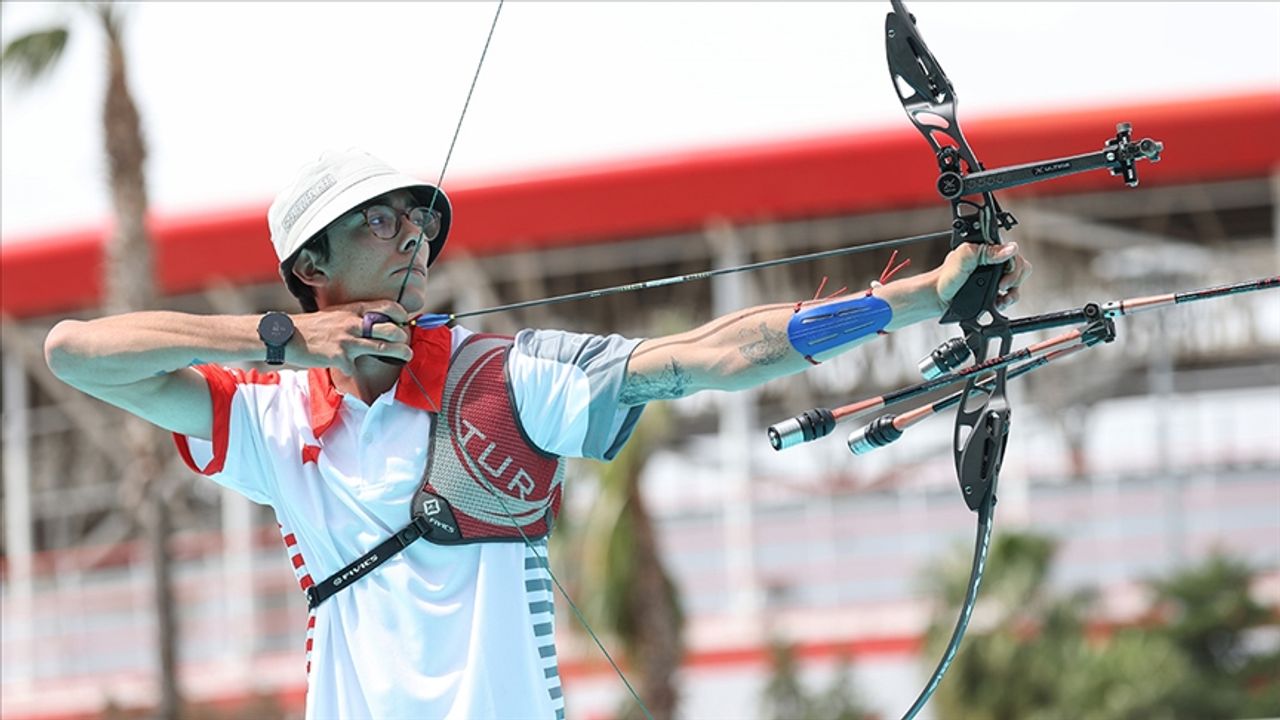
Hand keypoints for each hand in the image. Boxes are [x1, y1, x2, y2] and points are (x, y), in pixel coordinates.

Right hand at [289, 300, 412, 372]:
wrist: (287, 336)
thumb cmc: (313, 327)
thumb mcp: (337, 314)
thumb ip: (356, 317)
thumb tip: (376, 323)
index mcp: (353, 310)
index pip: (387, 306)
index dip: (400, 314)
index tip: (404, 322)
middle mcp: (353, 323)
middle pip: (390, 329)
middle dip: (403, 336)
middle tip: (405, 342)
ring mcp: (347, 340)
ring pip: (383, 347)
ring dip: (400, 353)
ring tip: (407, 355)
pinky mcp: (340, 357)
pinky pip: (356, 367)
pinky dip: (355, 370)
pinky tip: (352, 370)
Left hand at [934, 242, 1032, 312]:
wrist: (938, 298)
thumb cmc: (945, 277)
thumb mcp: (963, 258)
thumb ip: (986, 251)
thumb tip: (1009, 249)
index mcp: (987, 250)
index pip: (1013, 252)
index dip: (1013, 265)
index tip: (1002, 276)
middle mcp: (994, 263)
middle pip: (1020, 267)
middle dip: (1014, 279)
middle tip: (1001, 286)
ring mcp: (995, 278)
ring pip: (1017, 283)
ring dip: (1012, 293)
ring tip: (1001, 298)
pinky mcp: (994, 293)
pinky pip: (1010, 296)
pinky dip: (1007, 301)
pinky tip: (998, 303)